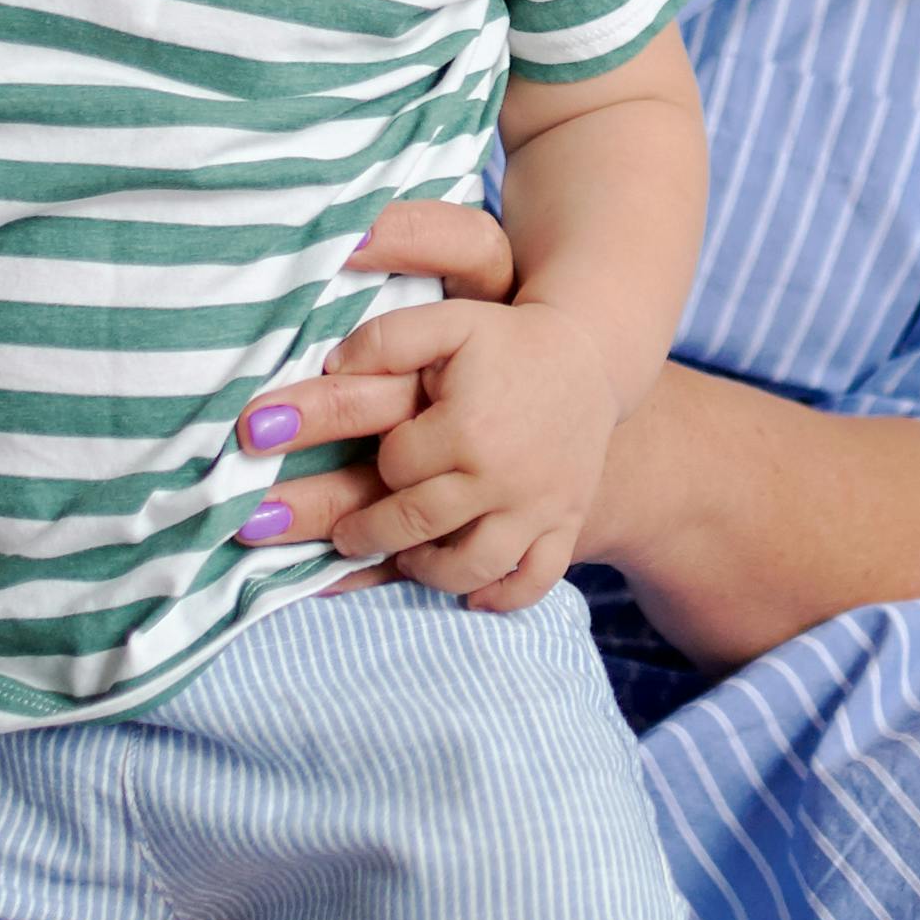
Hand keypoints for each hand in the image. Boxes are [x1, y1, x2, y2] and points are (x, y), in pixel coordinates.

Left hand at [242, 253, 630, 613]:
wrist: (589, 356)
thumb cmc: (506, 340)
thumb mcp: (446, 322)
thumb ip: (385, 339)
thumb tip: (330, 367)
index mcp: (467, 426)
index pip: (394, 467)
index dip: (381, 461)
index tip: (382, 455)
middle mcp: (503, 476)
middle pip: (416, 523)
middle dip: (371, 532)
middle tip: (348, 536)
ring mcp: (538, 506)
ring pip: (471, 566)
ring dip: (427, 572)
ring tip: (409, 558)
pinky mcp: (566, 523)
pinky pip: (534, 581)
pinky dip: (500, 597)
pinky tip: (472, 594)